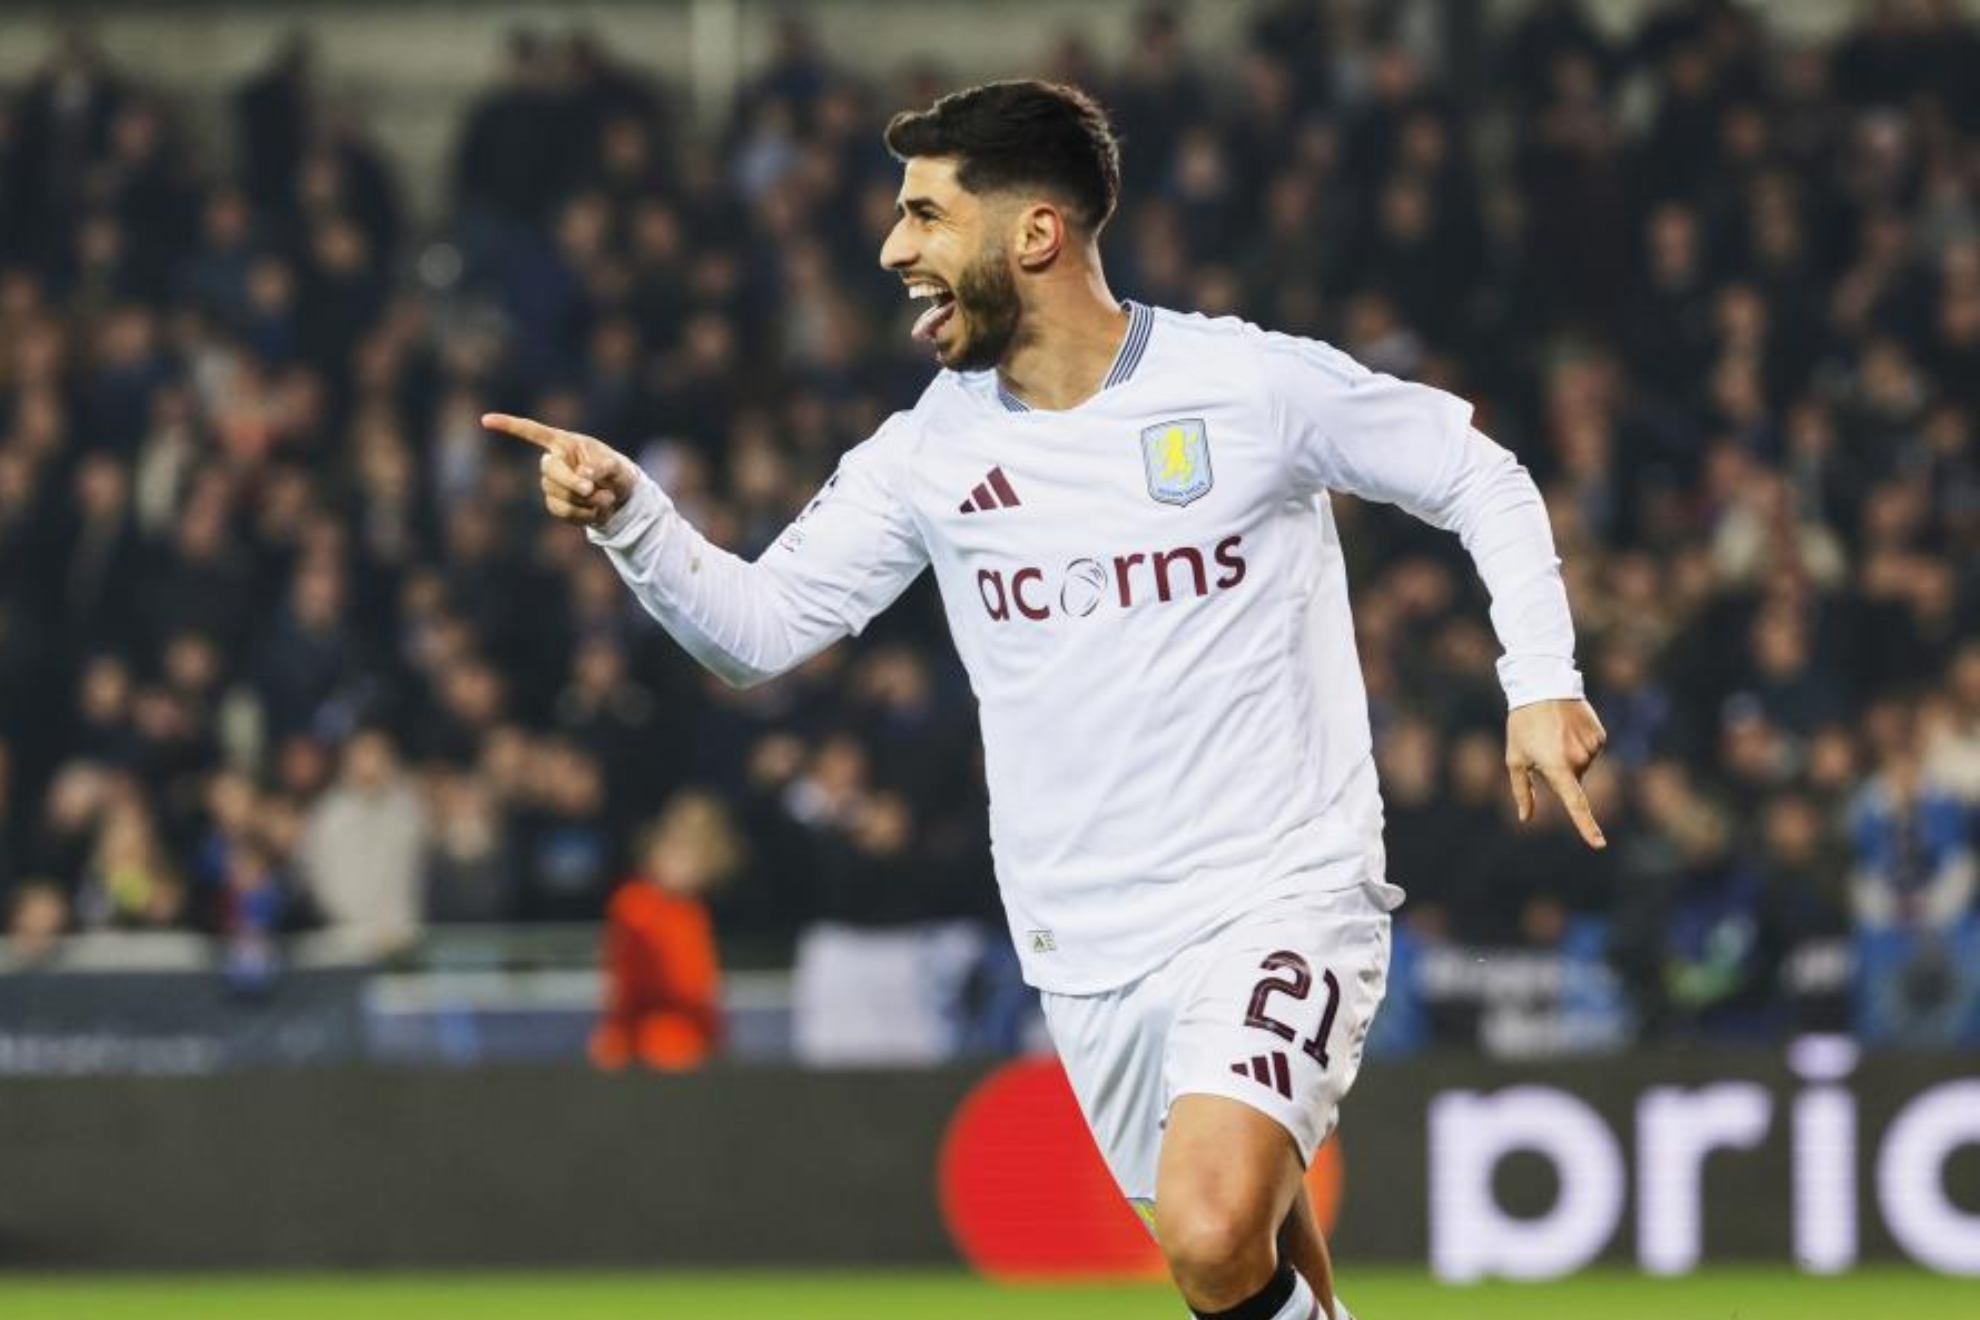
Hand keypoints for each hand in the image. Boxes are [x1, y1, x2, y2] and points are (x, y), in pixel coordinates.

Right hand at [483, 413, 637, 527]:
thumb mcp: (618, 467)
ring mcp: (551, 484)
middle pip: (549, 471)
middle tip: (590, 489)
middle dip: (569, 482)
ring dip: (587, 500)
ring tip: (606, 497)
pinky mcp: (555, 504)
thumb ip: (603, 468)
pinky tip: (598, 509)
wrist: (620, 499)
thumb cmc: (617, 474)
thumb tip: (583, 476)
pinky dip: (586, 514)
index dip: (509, 425)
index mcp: (564, 443)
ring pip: (560, 495)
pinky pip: (565, 513)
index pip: (533, 432)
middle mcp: (553, 461)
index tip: (485, 420)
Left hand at [1505, 698, 1607, 848]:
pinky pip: (1590, 750)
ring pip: (1582, 766)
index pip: (1575, 804)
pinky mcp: (1601, 736)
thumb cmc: (1523, 725)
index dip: (1586, 826)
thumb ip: (1523, 791)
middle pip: (1572, 781)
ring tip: (1555, 733)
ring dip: (1569, 756)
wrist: (1543, 685)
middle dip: (1559, 772)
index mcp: (1558, 768)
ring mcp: (1593, 748)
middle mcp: (1580, 760)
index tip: (1599, 844)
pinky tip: (1568, 727)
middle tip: (1544, 747)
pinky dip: (1580, 744)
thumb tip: (1525, 818)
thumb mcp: (1515, 758)